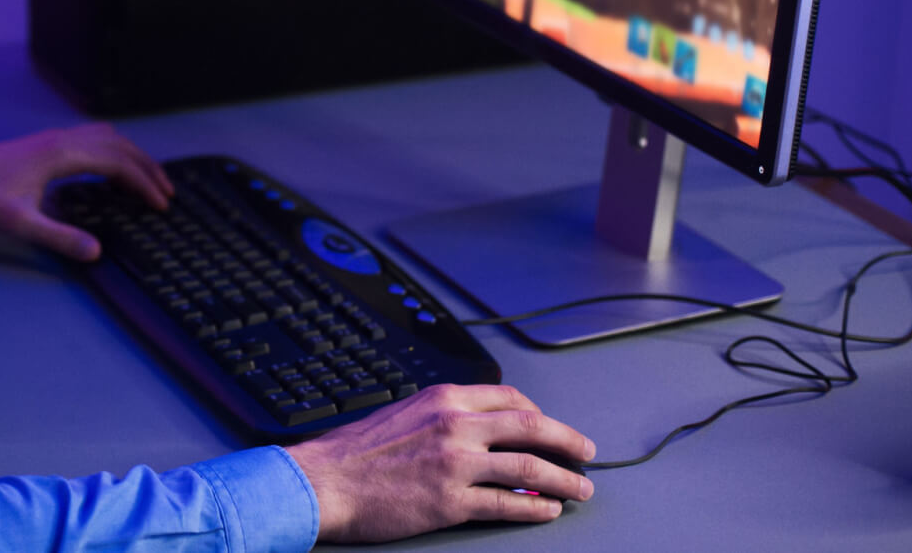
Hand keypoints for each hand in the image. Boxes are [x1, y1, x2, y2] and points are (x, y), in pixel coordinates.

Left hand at [0, 124, 173, 260]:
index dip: (143, 182)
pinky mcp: (50, 143)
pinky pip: (95, 140)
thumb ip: (59, 237)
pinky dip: (115, 153)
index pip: (117, 162)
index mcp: (62, 153)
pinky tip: (112, 173)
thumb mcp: (20, 223)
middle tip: (167, 193)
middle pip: (119, 145)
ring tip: (148, 181)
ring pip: (109, 138)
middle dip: (147, 168)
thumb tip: (96, 252)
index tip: (160, 203)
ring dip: (133, 156)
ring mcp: (57, 138)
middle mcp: (64, 139)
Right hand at [285, 384, 594, 542]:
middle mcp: (454, 426)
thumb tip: (477, 429)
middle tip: (587, 453)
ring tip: (581, 490)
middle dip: (567, 442)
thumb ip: (442, 416)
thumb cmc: (354, 452)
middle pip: (531, 427)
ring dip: (564, 480)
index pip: (509, 399)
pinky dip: (534, 510)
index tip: (551, 427)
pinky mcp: (450, 502)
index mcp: (443, 399)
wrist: (324, 480)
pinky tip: (548, 512)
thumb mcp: (402, 413)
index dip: (540, 413)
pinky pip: (506, 506)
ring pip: (528, 469)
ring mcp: (455, 464)